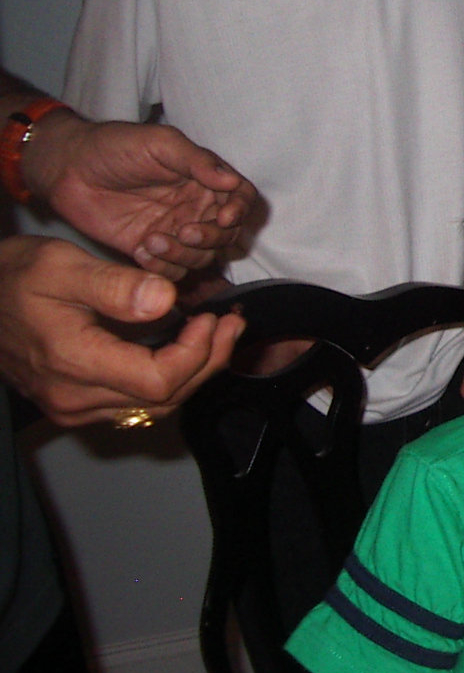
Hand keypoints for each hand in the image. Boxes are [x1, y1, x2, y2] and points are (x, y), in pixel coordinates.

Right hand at [0, 235, 244, 425]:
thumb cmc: (10, 278)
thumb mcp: (59, 265)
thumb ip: (113, 285)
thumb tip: (165, 300)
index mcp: (74, 363)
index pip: (159, 380)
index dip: (198, 353)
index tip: (212, 317)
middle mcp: (74, 397)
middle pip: (164, 398)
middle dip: (208, 361)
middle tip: (232, 323)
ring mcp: (73, 406)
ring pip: (153, 407)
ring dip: (194, 373)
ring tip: (219, 334)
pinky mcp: (74, 403)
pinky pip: (135, 404)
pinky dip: (169, 379)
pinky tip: (186, 349)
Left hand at [24, 114, 255, 279]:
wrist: (66, 167)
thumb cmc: (113, 146)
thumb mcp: (159, 143)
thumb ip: (197, 161)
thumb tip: (232, 182)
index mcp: (204, 179)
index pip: (241, 197)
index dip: (240, 210)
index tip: (224, 217)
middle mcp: (195, 207)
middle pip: (227, 234)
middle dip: (211, 238)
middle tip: (184, 231)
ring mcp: (174, 231)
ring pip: (202, 257)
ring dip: (183, 255)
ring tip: (152, 240)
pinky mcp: (150, 250)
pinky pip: (171, 271)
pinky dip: (162, 268)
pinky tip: (141, 251)